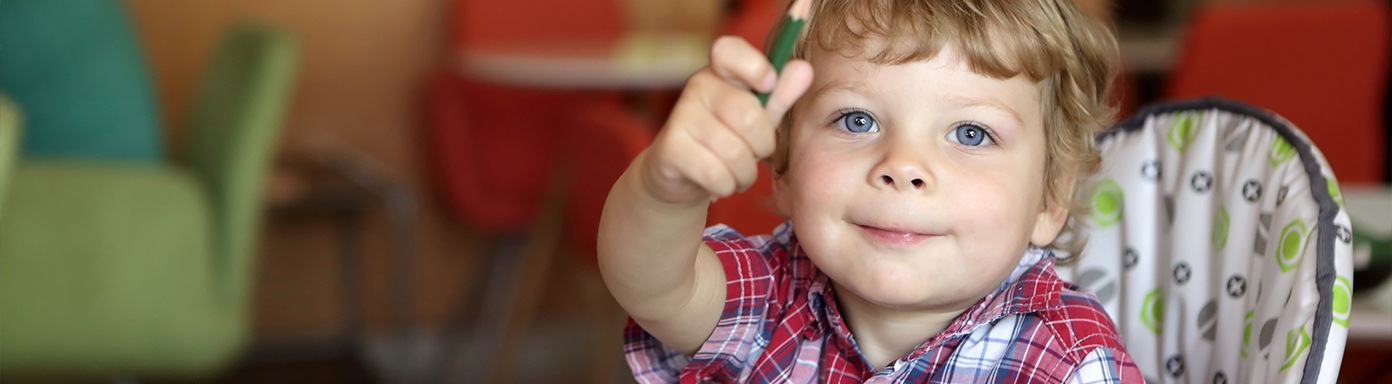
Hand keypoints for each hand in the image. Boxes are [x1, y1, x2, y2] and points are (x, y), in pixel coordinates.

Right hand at [639, 36, 813, 204]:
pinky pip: (716, 173)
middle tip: (754, 152)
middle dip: (762, 146)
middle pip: (749, 117)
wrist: (680, 176)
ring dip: (745, 173)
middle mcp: (697, 86)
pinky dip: (727, 186)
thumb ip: (781, 95)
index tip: (769, 84)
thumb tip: (804, 69)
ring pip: (735, 153)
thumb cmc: (727, 140)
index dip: (754, 65)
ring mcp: (680, 115)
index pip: (728, 49)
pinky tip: (721, 183)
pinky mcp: (670, 148)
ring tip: (737, 172)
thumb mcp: (759, 118)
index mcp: (721, 71)